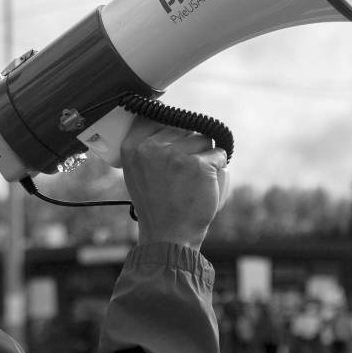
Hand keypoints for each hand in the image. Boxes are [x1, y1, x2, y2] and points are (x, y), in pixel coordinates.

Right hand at [120, 117, 228, 248]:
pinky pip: (219, 154)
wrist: (168, 235)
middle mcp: (151, 148)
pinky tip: (206, 182)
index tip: (172, 146)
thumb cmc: (155, 206)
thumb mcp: (137, 173)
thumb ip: (145, 148)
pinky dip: (219, 167)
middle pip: (183, 128)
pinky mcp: (199, 164)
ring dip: (205, 156)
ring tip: (193, 179)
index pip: (157, 118)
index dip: (170, 131)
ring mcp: (175, 155)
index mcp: (132, 147)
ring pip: (203, 139)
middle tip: (182, 173)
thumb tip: (166, 120)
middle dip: (189, 146)